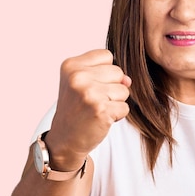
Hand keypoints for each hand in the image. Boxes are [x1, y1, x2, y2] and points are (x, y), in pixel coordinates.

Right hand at [46, 49, 131, 169]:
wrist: (65, 140)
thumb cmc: (77, 109)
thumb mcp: (83, 83)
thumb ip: (107, 73)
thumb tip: (128, 80)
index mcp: (71, 65)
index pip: (107, 56)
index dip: (105, 72)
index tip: (90, 86)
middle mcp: (78, 77)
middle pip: (118, 72)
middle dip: (112, 88)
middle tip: (93, 101)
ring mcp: (89, 93)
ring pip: (124, 90)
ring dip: (115, 102)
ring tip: (97, 109)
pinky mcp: (101, 110)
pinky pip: (125, 107)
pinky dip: (117, 115)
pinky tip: (101, 119)